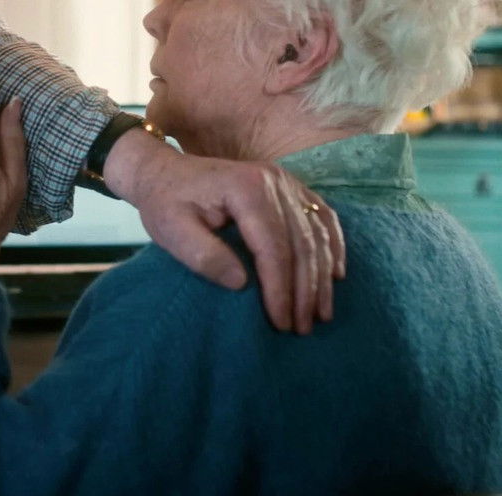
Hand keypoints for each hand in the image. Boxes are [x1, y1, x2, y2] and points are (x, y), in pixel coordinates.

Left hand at [104, 129, 344, 332]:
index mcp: (246, 188)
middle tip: (304, 328)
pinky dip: (333, 246)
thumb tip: (241, 283)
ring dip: (322, 275)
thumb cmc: (166, 203)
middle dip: (305, 290)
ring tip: (320, 313)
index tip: (280, 322)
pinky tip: (336, 275)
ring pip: (318, 232)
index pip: (273, 247)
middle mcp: (274, 181)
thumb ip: (203, 255)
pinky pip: (323, 217)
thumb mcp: (171, 230)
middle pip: (302, 242)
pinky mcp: (291, 187)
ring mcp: (286, 181)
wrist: (165, 172)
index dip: (280, 288)